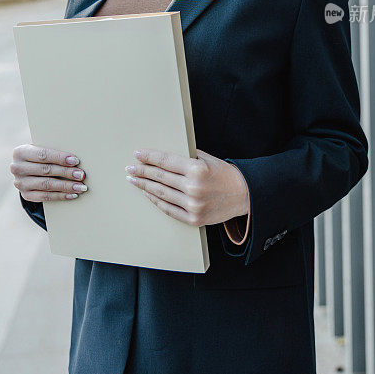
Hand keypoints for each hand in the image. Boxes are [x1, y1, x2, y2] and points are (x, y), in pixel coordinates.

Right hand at [11, 143, 87, 200]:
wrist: (26, 167)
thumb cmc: (39, 155)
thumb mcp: (41, 147)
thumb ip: (53, 150)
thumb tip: (75, 158)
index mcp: (21, 152)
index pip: (43, 155)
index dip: (60, 158)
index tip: (75, 160)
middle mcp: (17, 168)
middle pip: (46, 170)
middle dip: (66, 172)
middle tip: (81, 174)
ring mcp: (20, 183)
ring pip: (46, 185)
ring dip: (66, 186)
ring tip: (80, 186)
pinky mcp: (25, 195)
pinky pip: (45, 197)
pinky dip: (60, 196)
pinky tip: (72, 194)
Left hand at [125, 148, 249, 226]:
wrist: (244, 195)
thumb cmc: (225, 174)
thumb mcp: (208, 159)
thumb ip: (187, 156)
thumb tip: (164, 156)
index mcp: (197, 169)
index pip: (165, 161)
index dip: (149, 157)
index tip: (137, 154)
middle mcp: (193, 188)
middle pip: (160, 178)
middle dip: (142, 172)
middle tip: (130, 169)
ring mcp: (193, 205)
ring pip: (161, 194)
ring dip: (145, 187)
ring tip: (134, 181)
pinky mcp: (194, 219)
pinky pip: (169, 209)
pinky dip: (157, 201)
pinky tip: (148, 195)